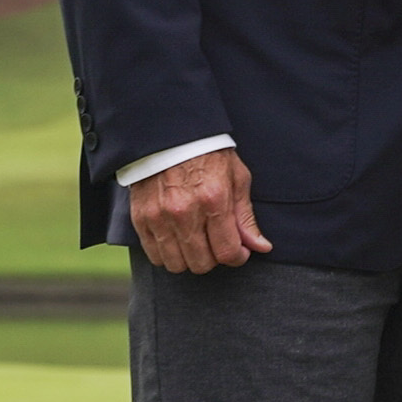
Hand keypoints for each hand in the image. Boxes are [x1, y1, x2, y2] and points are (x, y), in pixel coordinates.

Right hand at [128, 147, 271, 273]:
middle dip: (215, 259)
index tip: (239, 251)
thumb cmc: (208, 155)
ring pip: (177, 265)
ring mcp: (160, 217)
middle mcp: (185, 212)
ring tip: (197, 242)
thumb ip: (246, 216)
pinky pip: (155, 256)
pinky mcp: (141, 219)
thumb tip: (260, 247)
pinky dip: (168, 254)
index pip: (227, 251)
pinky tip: (177, 240)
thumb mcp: (237, 178)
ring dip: (190, 259)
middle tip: (217, 243)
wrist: (169, 136)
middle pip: (202, 264)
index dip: (238, 257)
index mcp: (214, 200)